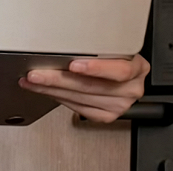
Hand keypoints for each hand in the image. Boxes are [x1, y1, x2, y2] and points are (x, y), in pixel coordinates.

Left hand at [18, 54, 150, 122]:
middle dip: (58, 80)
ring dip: (52, 91)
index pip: (118, 71)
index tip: (73, 65)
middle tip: (38, 75)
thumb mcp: (118, 51)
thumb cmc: (121, 62)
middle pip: (89, 87)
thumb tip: (64, 53)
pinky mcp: (105, 117)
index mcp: (137, 70)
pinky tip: (48, 92)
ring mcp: (118, 107)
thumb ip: (101, 53)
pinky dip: (60, 98)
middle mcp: (129, 91)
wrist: (127, 80)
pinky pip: (78, 108)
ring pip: (79, 99)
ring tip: (35, 83)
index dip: (95, 69)